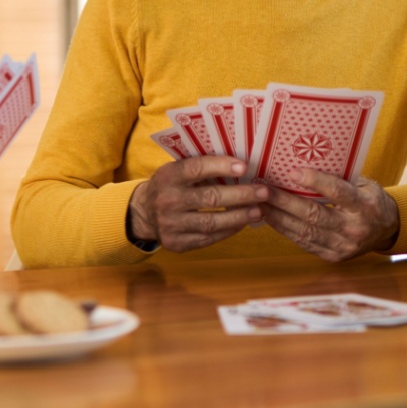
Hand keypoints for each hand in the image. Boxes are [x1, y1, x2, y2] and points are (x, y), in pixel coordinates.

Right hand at [128, 156, 268, 252]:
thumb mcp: (176, 170)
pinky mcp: (176, 243)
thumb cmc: (169, 186)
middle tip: (263, 192)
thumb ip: (200, 167)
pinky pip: (208, 238)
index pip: (196, 169)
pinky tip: (242, 223)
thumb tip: (240, 164)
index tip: (244, 167)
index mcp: (168, 176)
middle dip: (241, 195)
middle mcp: (167, 201)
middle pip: (210, 198)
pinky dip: (228, 230)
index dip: (221, 167)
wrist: (143, 213)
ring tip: (258, 210)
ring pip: (212, 222)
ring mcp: (171, 225)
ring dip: (239, 216)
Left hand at [261, 170, 398, 262]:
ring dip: (280, 218)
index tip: (292, 172)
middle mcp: (354, 228)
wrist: (388, 229)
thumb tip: (304, 162)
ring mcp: (344, 245)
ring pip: (306, 232)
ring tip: (261, 204)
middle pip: (315, 215)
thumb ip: (340, 177)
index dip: (315, 182)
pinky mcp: (334, 256)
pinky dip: (286, 231)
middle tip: (264, 190)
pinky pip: (306, 243)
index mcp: (365, 205)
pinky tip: (273, 219)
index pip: (337, 192)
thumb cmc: (371, 199)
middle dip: (285, 202)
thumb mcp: (363, 184)